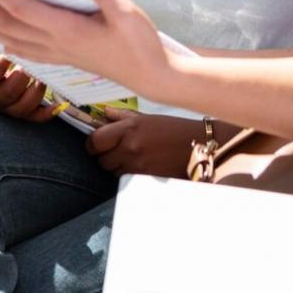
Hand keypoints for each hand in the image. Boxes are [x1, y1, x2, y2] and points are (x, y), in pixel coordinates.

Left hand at [0, 0, 169, 96]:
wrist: (152, 77)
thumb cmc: (141, 41)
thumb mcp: (126, 10)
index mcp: (68, 29)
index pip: (23, 7)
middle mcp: (57, 44)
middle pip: (9, 24)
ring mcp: (59, 54)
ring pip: (12, 40)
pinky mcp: (65, 60)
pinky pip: (26, 52)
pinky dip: (7, 44)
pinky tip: (1, 42)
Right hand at [0, 32, 54, 121]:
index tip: (7, 53)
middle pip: (7, 95)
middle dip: (19, 80)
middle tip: (28, 65)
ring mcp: (7, 112)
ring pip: (22, 109)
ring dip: (34, 94)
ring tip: (40, 78)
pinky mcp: (23, 119)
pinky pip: (35, 120)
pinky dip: (47, 113)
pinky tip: (57, 103)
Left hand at [85, 109, 200, 176]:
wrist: (199, 146)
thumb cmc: (174, 129)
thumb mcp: (147, 117)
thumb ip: (122, 116)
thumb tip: (104, 113)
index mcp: (129, 128)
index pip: (95, 141)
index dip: (92, 144)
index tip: (96, 144)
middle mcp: (131, 148)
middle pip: (101, 160)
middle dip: (105, 156)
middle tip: (116, 150)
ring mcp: (138, 166)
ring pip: (113, 172)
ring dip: (118, 167)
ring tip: (132, 158)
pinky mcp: (146, 179)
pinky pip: (126, 180)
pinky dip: (129, 174)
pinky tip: (141, 166)